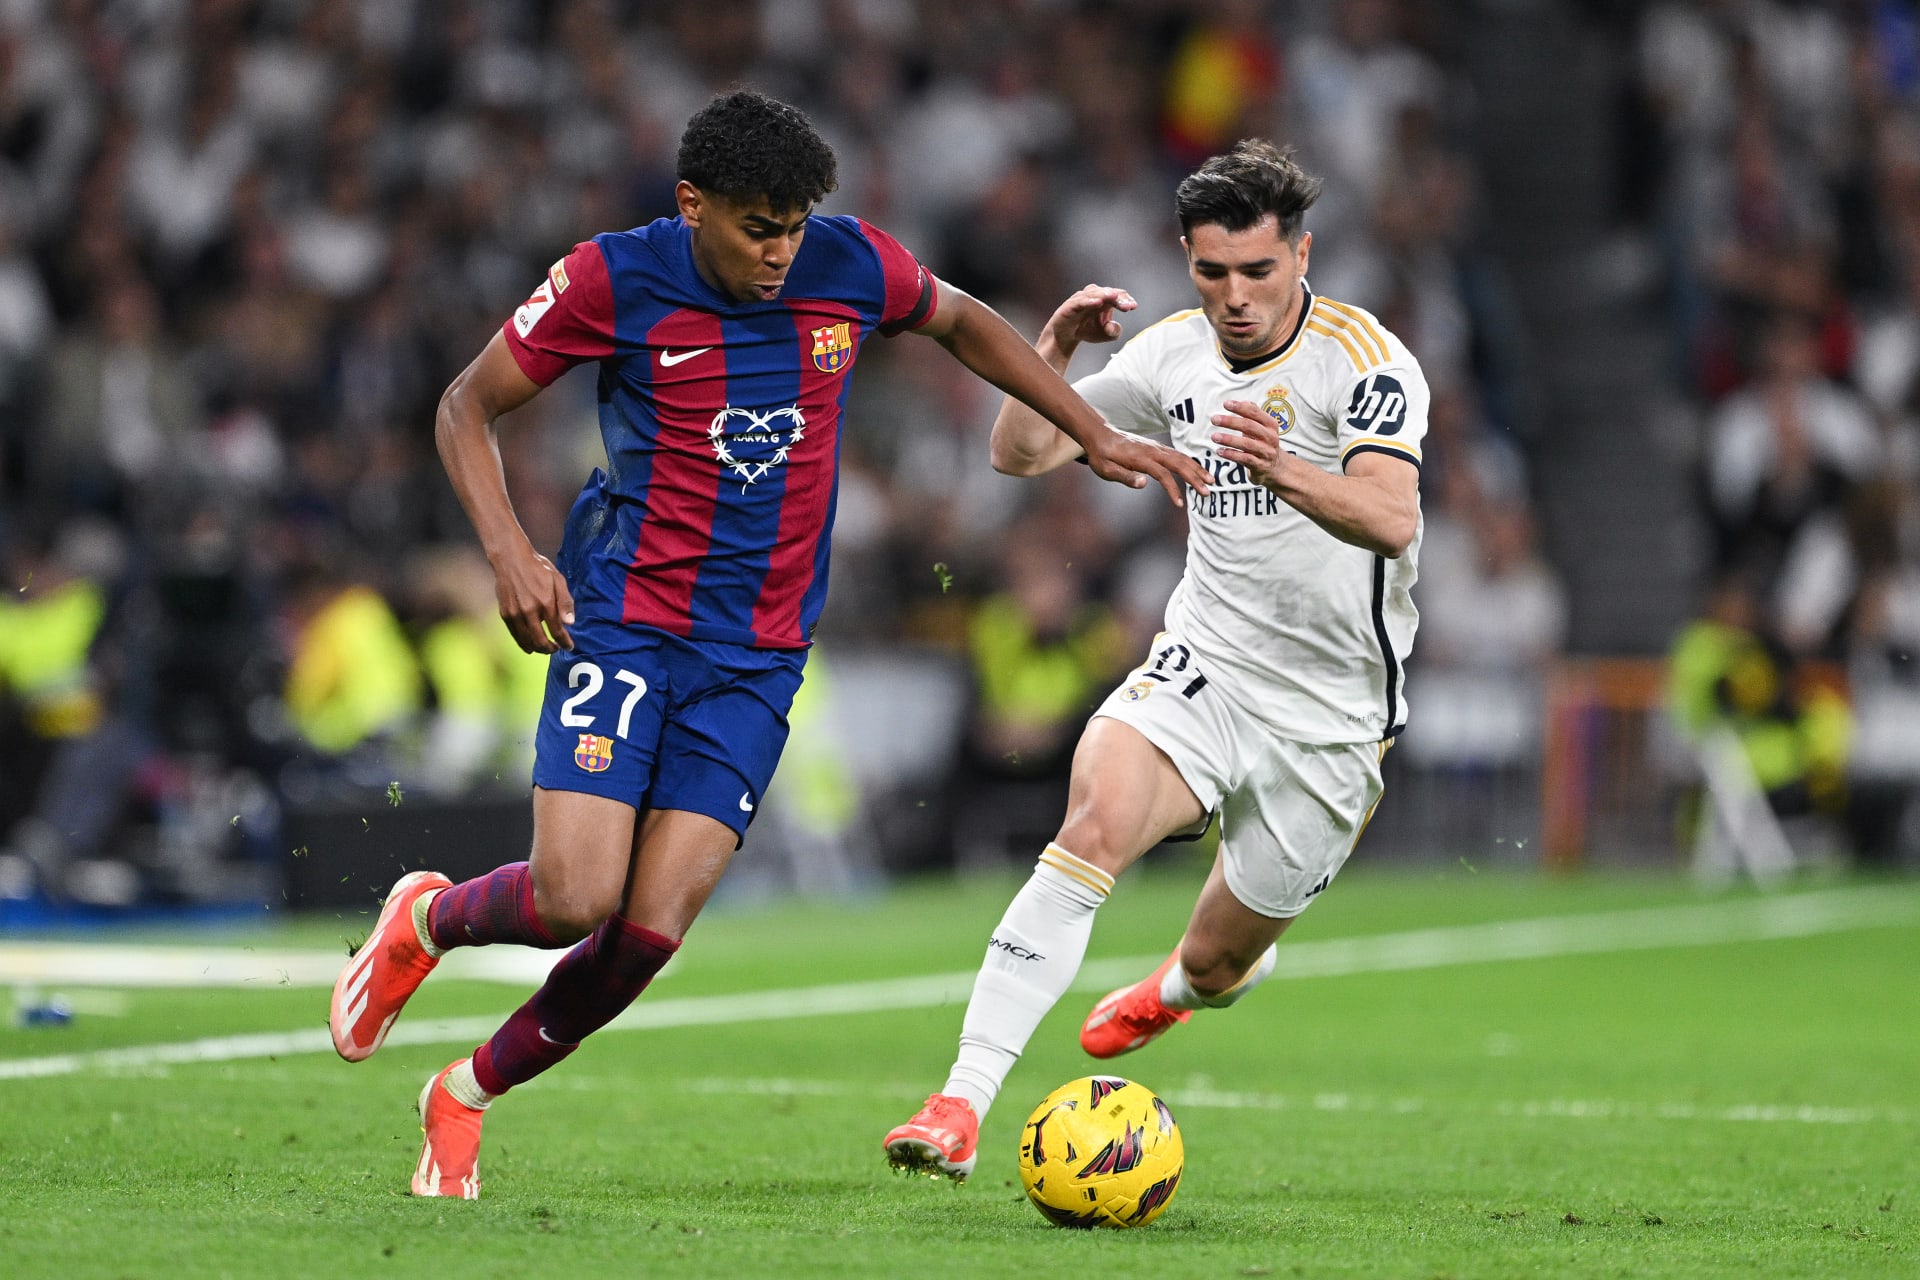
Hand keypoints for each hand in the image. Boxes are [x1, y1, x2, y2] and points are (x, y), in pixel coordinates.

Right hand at [492, 544, 574, 653]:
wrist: (511, 559)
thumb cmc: (538, 568)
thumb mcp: (557, 580)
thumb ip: (565, 602)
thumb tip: (570, 623)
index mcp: (545, 602)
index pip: (557, 631)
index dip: (565, 642)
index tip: (570, 647)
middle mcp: (529, 611)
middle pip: (541, 641)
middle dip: (551, 649)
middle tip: (557, 648)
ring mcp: (515, 614)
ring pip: (527, 641)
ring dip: (538, 649)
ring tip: (546, 648)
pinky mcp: (505, 614)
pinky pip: (515, 635)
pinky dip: (524, 644)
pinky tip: (531, 646)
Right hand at [1043, 284, 1135, 354]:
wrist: (1065, 337)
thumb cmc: (1087, 330)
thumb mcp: (1106, 335)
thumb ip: (1115, 332)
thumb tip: (1112, 327)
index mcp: (1105, 301)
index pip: (1118, 295)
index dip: (1126, 300)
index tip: (1133, 307)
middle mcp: (1093, 296)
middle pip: (1108, 292)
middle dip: (1118, 297)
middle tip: (1126, 305)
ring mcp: (1081, 299)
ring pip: (1094, 292)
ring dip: (1104, 294)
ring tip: (1114, 296)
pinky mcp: (1070, 306)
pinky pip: (1079, 301)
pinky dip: (1089, 301)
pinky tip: (1097, 302)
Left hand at [1083, 426, 1211, 505]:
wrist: (1100, 435)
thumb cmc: (1102, 455)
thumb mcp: (1107, 470)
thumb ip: (1126, 477)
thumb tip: (1144, 484)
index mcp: (1140, 458)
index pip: (1162, 474)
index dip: (1173, 489)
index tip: (1180, 504)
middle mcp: (1152, 451)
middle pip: (1178, 463)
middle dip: (1194, 478)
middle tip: (1207, 492)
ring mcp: (1156, 448)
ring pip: (1181, 457)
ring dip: (1197, 469)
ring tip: (1210, 481)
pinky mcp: (1157, 448)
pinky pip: (1177, 455)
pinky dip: (1190, 462)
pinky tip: (1198, 471)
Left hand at [1212, 399, 1290, 489]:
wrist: (1275, 467)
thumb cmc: (1263, 442)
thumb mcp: (1262, 427)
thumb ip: (1253, 414)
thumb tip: (1242, 402)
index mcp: (1270, 424)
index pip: (1255, 413)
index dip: (1240, 407)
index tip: (1225, 404)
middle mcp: (1270, 437)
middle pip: (1249, 426)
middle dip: (1230, 422)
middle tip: (1214, 419)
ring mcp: (1266, 452)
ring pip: (1246, 444)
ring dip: (1228, 440)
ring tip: (1214, 436)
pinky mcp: (1260, 465)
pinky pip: (1244, 459)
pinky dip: (1231, 454)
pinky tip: (1219, 451)